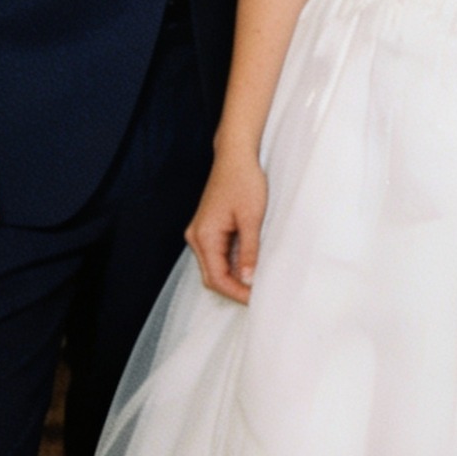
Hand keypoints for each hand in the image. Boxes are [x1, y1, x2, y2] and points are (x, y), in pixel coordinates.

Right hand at [186, 149, 267, 302]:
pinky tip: (250, 265)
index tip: (256, 300)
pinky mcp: (209, 228)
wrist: (235, 155)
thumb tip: (248, 280)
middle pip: (212, 276)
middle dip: (234, 288)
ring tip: (258, 282)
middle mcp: (197, 237)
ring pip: (215, 266)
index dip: (236, 292)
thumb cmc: (244, 180)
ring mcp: (201, 232)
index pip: (216, 278)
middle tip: (259, 295)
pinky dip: (233, 263)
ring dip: (234, 276)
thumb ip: (249, 251)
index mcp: (204, 236)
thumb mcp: (251, 218)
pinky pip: (218, 254)